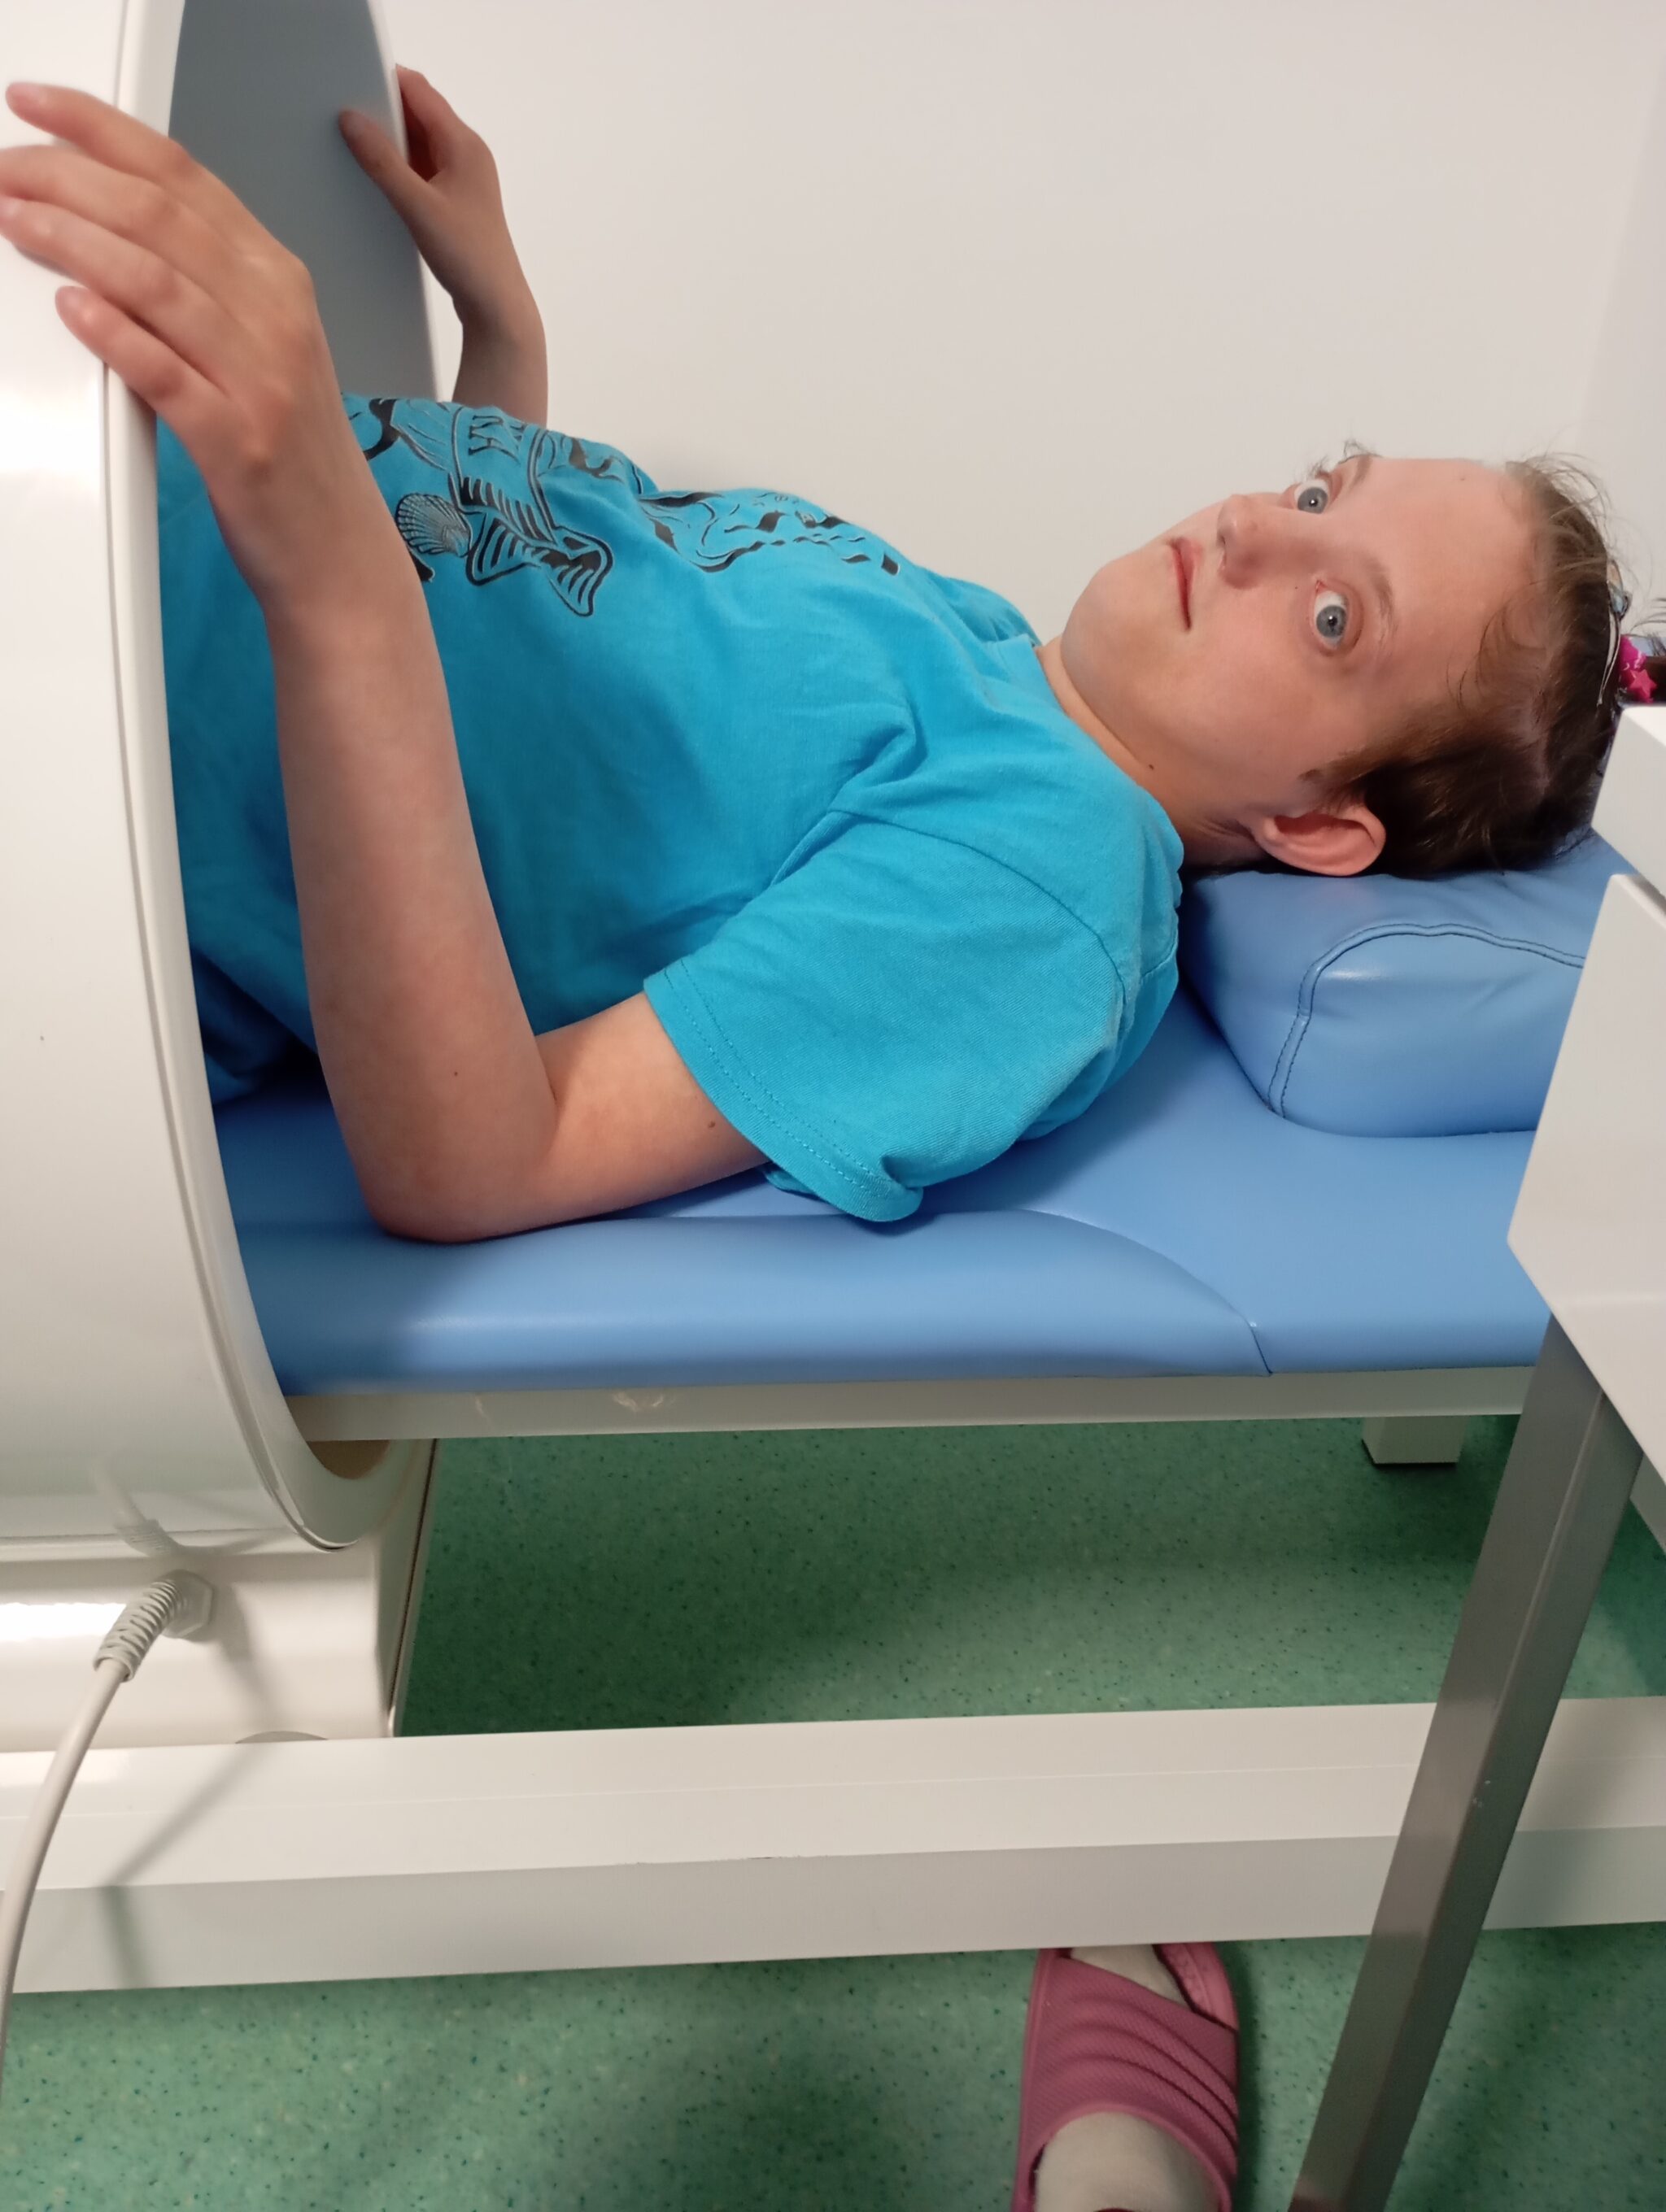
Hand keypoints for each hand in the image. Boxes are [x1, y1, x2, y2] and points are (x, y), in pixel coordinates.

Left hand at [0, 80, 394, 617]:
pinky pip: (167, 376)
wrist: (339, 552)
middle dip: (69, 178)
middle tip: (7, 169)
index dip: (101, 129)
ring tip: (17, 220)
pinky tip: (73, 310)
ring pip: (159, 283)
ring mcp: (262, 381)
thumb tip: (112, 220)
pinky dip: (115, 335)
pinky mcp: (239, 445)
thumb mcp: (261, 345)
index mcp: (278, 280)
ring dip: (75, 242)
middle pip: (162, 216)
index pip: (183, 176)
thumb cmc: (291, 454)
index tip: (37, 109)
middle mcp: (276, 318)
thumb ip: (203, 281)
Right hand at [340, 66, 535, 340]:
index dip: (384, 80)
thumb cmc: (469, 257)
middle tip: (348, 120)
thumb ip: (381, 162)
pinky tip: (380, 178)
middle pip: (418, 112)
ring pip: (419, 141)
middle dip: (384, 112)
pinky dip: (401, 166)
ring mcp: (462, 175)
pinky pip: (423, 167)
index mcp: (464, 144)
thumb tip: (352, 121)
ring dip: (391, 142)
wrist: (496, 305)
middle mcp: (467, 153)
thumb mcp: (417, 206)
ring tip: (359, 150)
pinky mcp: (456, 197)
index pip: (419, 90)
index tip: (351, 84)